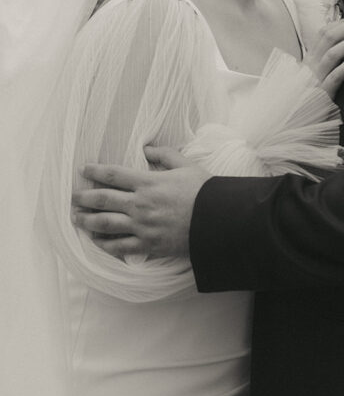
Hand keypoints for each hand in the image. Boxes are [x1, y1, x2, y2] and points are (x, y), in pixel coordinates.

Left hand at [72, 148, 211, 260]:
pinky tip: (96, 241)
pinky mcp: (148, 245)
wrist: (218, 220)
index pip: (114, 175)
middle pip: (103, 200)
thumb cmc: (204, 191)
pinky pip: (120, 246)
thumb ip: (165, 155)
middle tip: (73, 197)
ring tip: (77, 219)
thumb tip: (147, 148)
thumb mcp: (186, 165)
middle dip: (84, 197)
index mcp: (148, 183)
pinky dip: (105, 244)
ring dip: (87, 221)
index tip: (83, 170)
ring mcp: (142, 227)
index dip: (95, 171)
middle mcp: (140, 205)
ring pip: (106, 224)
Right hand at [304, 11, 343, 97]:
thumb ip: (322, 62)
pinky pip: (336, 75)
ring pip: (333, 53)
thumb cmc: (306, 100)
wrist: (289, 124)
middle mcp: (309, 65)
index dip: (342, 22)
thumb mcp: (311, 77)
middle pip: (329, 37)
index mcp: (308, 59)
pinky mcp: (321, 94)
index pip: (324, 33)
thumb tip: (340, 46)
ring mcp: (314, 79)